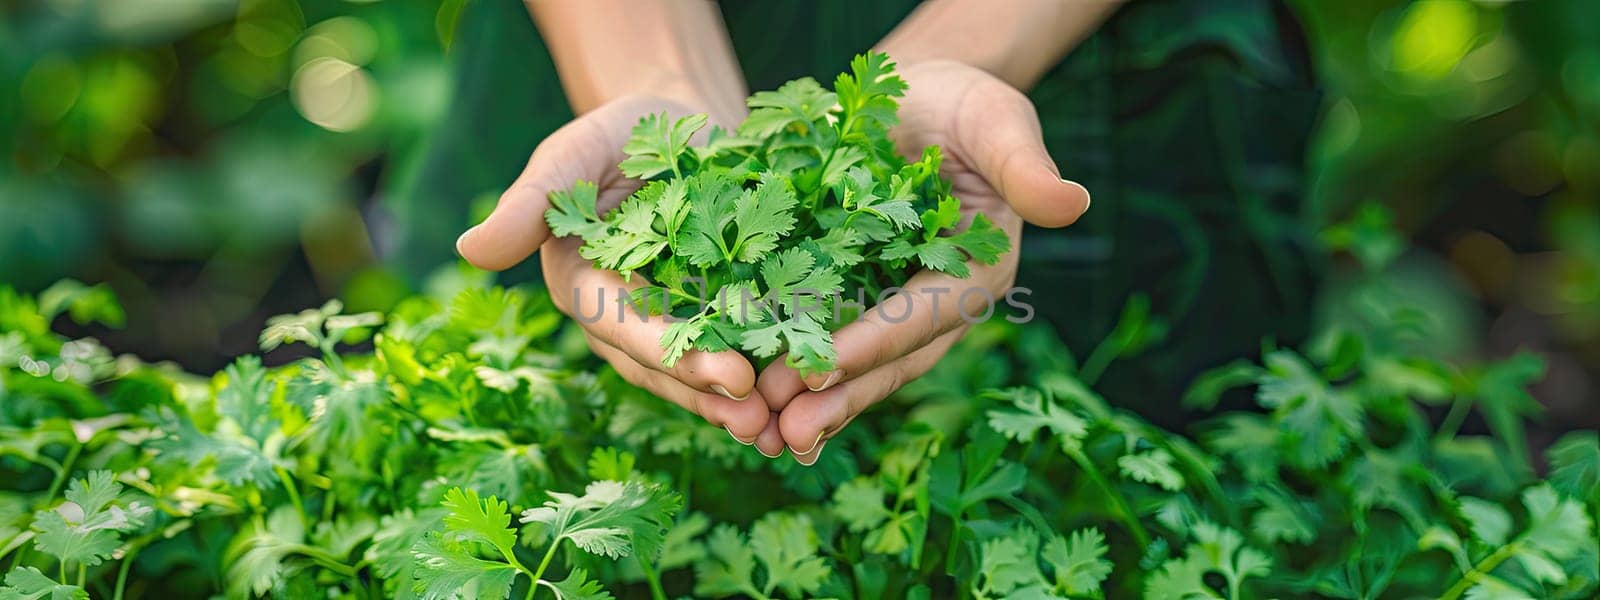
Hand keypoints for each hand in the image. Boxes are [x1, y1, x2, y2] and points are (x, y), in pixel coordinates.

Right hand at [455, 95, 780, 455]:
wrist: (686, 118)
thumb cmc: (621, 132)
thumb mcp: (573, 153)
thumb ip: (532, 202)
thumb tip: (471, 249)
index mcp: (586, 288)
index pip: (626, 331)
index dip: (675, 357)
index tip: (729, 376)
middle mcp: (629, 318)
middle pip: (671, 365)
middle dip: (716, 394)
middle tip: (764, 417)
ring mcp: (680, 320)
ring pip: (707, 372)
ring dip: (746, 403)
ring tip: (791, 427)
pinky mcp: (727, 310)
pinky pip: (748, 347)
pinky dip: (776, 372)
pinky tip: (815, 390)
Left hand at [754, 60, 1090, 464]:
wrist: (914, 98)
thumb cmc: (961, 102)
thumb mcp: (994, 117)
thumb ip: (1022, 163)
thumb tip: (1072, 202)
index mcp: (979, 273)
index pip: (925, 315)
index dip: (873, 343)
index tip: (820, 367)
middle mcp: (936, 306)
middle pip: (888, 361)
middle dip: (836, 397)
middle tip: (783, 433)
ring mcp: (891, 310)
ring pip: (853, 368)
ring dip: (809, 404)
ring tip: (760, 437)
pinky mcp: (850, 301)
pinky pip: (820, 344)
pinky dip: (790, 377)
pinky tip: (747, 406)